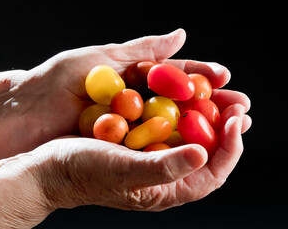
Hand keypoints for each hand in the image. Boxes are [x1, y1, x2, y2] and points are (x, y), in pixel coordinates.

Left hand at [0, 29, 250, 158]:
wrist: (24, 116)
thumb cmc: (58, 82)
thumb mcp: (102, 58)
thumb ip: (143, 49)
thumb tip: (182, 34)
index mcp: (138, 80)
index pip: (179, 77)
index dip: (205, 76)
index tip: (227, 77)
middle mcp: (141, 105)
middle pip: (186, 105)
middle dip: (214, 105)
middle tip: (241, 106)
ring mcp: (135, 129)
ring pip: (178, 129)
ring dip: (206, 129)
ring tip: (232, 127)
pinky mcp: (126, 150)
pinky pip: (158, 149)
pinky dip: (180, 149)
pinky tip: (201, 149)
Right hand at [0, 96, 245, 227]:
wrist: (48, 166)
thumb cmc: (82, 171)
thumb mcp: (123, 170)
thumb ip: (163, 167)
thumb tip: (202, 155)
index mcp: (167, 190)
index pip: (213, 173)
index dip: (231, 147)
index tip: (237, 121)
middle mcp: (165, 176)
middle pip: (208, 154)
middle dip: (227, 130)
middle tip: (239, 106)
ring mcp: (154, 158)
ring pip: (193, 138)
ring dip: (210, 119)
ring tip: (224, 99)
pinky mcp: (142, 143)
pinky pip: (172, 127)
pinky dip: (184, 112)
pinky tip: (190, 97)